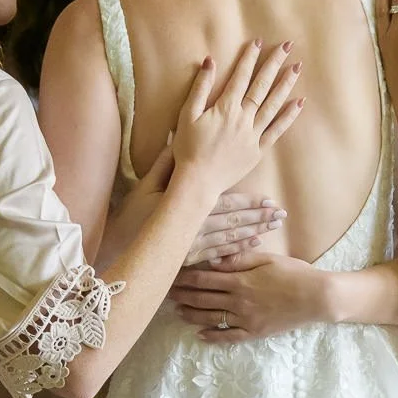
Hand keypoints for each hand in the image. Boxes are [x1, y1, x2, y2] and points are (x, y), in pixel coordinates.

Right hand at [105, 142, 286, 264]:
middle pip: (234, 223)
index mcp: (188, 208)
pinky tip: (254, 245)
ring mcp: (193, 247)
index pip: (226, 205)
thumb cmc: (130, 216)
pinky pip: (218, 255)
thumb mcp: (146, 186)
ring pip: (230, 240)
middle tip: (281, 214)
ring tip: (274, 226)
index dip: (249, 203)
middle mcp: (195, 229)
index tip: (269, 200)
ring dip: (254, 232)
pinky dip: (237, 250)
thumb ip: (165, 164)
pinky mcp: (189, 260)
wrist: (116, 249)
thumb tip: (178, 137)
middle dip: (259, 218)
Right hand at [171, 40, 304, 200]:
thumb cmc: (188, 148)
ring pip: (273, 105)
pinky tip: (299, 103)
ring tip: (297, 68)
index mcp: (225, 108)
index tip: (259, 42)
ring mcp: (253, 134)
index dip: (250, 58)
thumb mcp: (187, 115)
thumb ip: (200, 88)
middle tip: (288, 46)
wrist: (198, 181)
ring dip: (286, 84)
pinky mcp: (258, 150)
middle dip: (275, 64)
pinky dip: (289, 117)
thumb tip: (209, 62)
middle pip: (262, 86)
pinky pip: (277, 130)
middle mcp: (243, 118)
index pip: (241, 77)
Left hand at [171, 251, 331, 342]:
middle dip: (182, 295)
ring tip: (177, 312)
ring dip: (191, 315)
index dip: (185, 277)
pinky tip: (200, 335)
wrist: (316, 297)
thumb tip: (214, 260)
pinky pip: (229, 337)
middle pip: (202, 298)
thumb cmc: (294, 273)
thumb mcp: (267, 259)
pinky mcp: (254, 332)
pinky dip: (213, 337)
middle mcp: (238, 301)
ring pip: (211, 318)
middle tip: (165, 294)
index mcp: (240, 280)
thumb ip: (239, 260)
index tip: (171, 275)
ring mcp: (245, 319)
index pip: (204, 279)